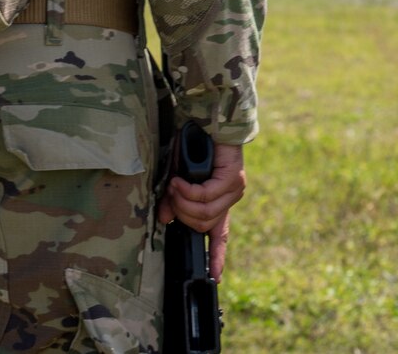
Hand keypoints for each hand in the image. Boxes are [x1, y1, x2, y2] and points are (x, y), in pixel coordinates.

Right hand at [157, 141, 245, 279]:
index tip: (214, 277)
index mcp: (218, 202)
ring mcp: (233, 189)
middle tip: (170, 194)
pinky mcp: (233, 179)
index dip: (217, 257)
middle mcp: (229, 199)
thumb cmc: (192, 147)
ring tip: (174, 185)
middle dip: (181, 213)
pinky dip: (188, 190)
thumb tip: (164, 220)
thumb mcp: (177, 177)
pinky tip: (179, 180)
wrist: (206, 120)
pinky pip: (205, 195)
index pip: (220, 236)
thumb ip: (173, 200)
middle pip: (203, 225)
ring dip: (183, 201)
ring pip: (204, 212)